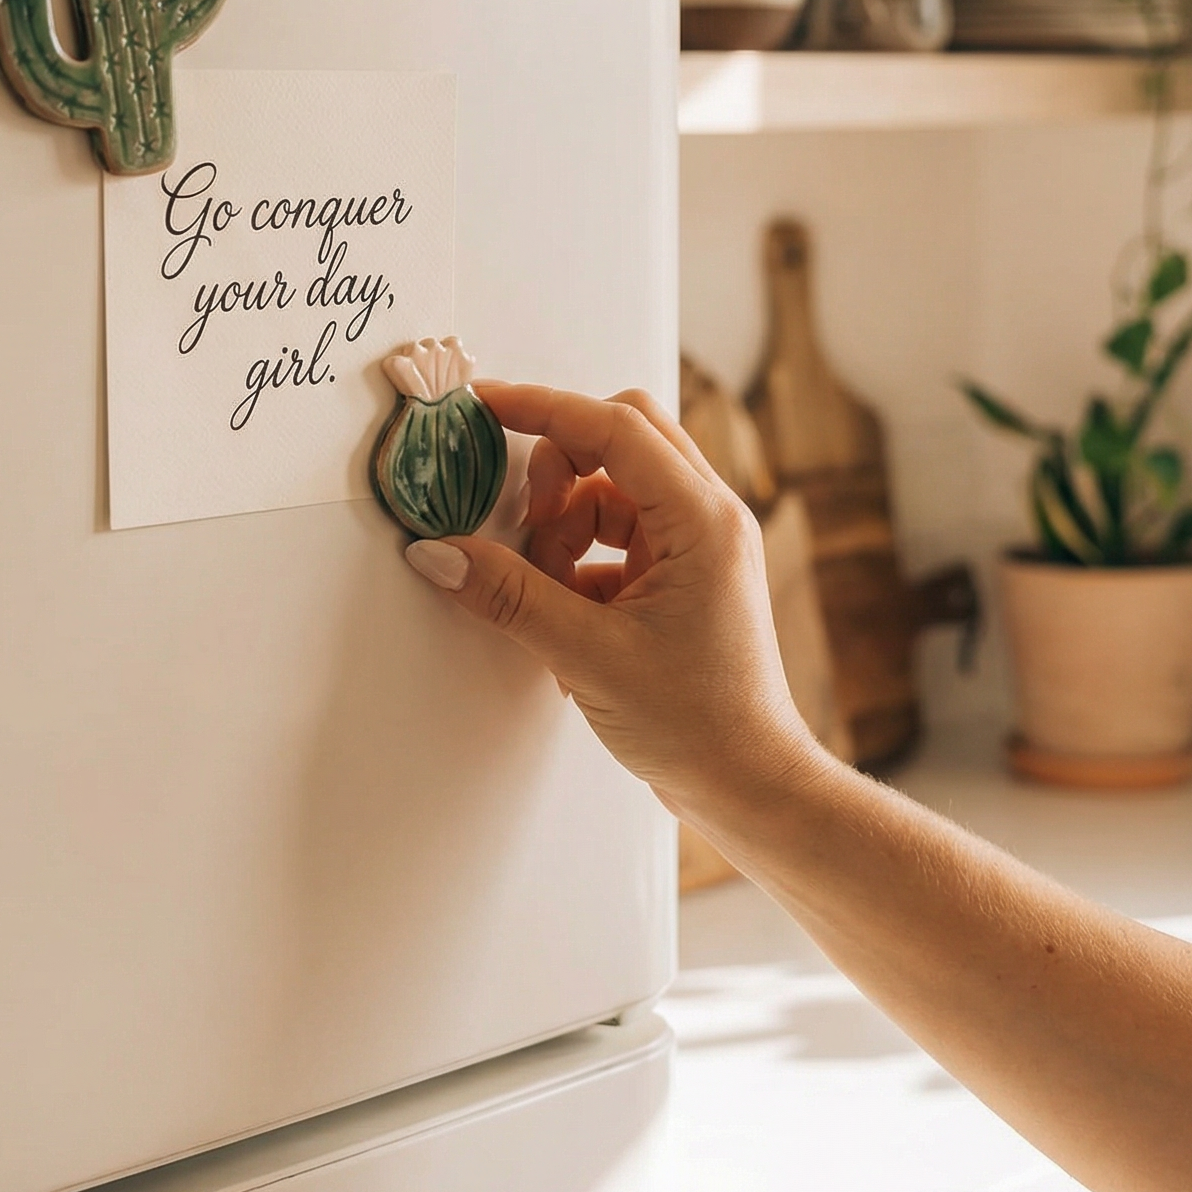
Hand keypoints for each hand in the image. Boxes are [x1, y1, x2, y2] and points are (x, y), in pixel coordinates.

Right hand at [404, 383, 816, 822]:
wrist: (750, 786)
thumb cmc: (699, 723)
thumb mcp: (587, 655)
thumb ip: (510, 596)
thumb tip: (441, 553)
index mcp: (702, 519)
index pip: (614, 426)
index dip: (542, 407)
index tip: (484, 405)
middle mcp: (709, 518)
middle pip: (620, 440)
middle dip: (558, 471)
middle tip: (524, 525)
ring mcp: (699, 547)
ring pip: (613, 492)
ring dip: (566, 528)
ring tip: (548, 595)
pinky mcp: (682, 578)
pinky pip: (618, 537)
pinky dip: (580, 563)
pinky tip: (565, 620)